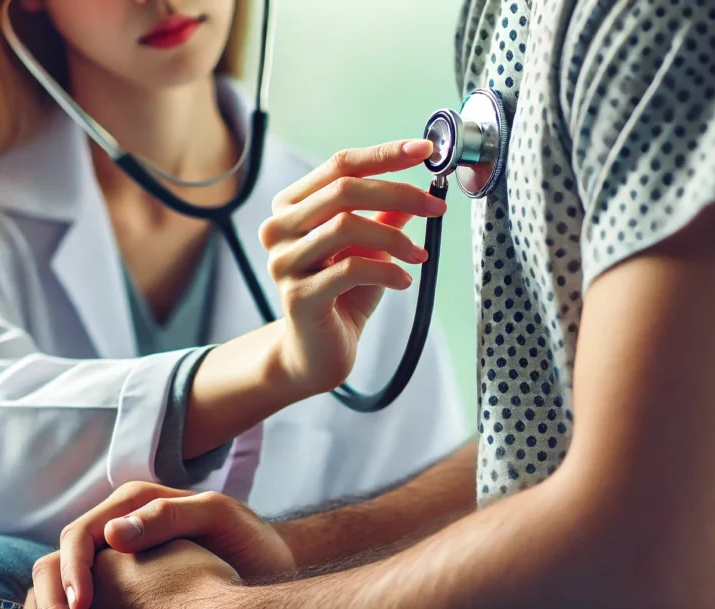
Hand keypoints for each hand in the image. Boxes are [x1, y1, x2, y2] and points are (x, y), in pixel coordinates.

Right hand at [30, 482, 293, 608]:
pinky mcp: (127, 578)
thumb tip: (111, 533)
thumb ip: (169, 517)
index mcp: (134, 502)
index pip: (79, 535)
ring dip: (57, 604)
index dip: (71, 572)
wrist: (271, 560)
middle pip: (63, 557)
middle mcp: (120, 523)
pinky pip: (91, 592)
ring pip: (66, 577)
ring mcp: (121, 552)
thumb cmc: (249, 538)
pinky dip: (78, 608)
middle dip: (53, 594)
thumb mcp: (219, 516)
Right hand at [259, 139, 443, 393]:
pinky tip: (402, 281)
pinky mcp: (297, 296)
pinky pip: (349, 269)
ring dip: (394, 237)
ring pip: (345, 226)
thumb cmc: (342, 295)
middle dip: (398, 193)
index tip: (424, 151)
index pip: (339, 165)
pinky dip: (385, 271)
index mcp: (291, 206)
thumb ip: (385, 215)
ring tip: (417, 254)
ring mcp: (283, 262)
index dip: (384, 154)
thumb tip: (420, 183)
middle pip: (343, 189)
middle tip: (436, 206)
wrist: (317, 352)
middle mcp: (278, 228)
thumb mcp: (369, 247)